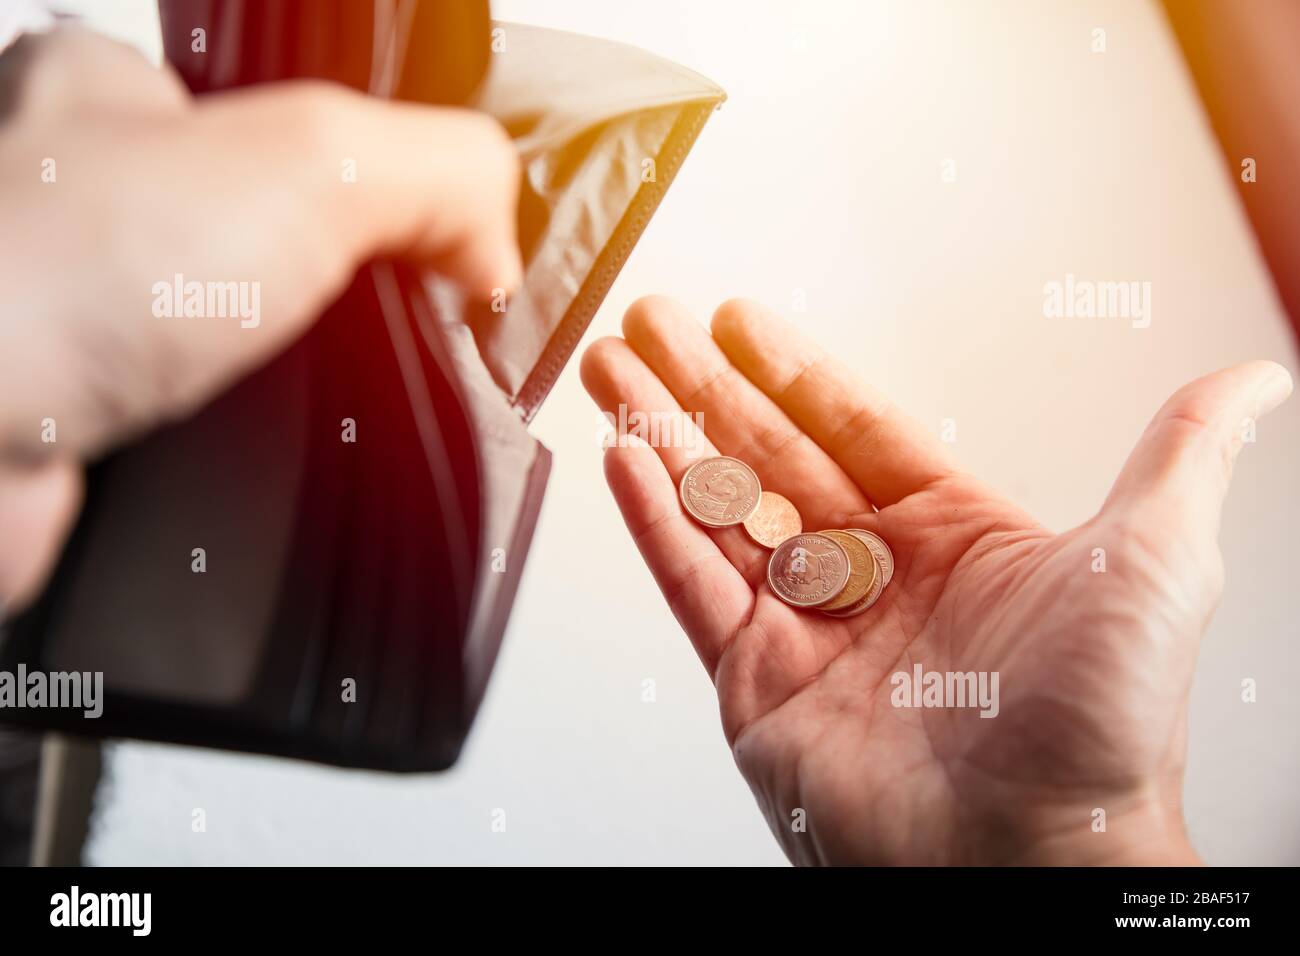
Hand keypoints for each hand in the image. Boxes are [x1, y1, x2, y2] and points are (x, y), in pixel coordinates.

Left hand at [0, 26, 519, 607]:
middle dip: (343, 291)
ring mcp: (75, 320)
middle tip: (392, 327)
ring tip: (335, 400)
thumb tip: (493, 250)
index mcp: (108, 100)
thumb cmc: (52, 277)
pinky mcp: (84, 427)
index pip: (276, 121)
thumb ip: (442, 169)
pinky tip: (275, 456)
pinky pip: (210, 433)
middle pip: (268, 240)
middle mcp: (77, 205)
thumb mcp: (314, 160)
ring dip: (306, 379)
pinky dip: (259, 450)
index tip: (440, 240)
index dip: (375, 179)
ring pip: (242, 346)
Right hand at [581, 295, 1291, 865]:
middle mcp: (874, 578)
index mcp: (953, 536)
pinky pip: (694, 587)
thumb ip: (1178, 456)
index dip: (792, 368)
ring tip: (613, 373)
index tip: (738, 319)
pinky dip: (655, 524)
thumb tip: (1252, 381)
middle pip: (772, 457)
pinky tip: (625, 460)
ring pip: (720, 510)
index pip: (854, 426)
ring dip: (664, 436)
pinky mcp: (757, 685)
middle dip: (705, 386)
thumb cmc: (1103, 724)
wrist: (1033, 858)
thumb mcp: (1153, 558)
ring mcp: (809, 631)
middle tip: (651, 323)